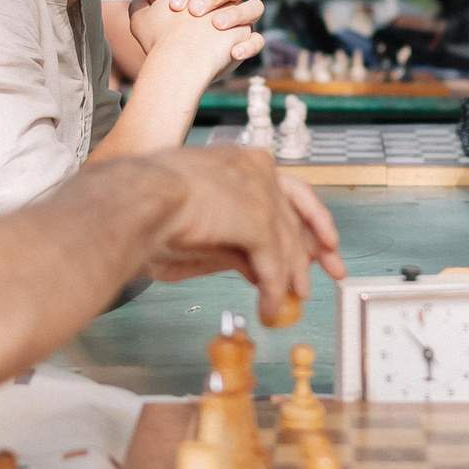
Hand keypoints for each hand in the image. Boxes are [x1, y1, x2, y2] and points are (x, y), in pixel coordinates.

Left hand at [131, 0, 264, 71]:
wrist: (172, 71)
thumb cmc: (161, 42)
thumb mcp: (144, 21)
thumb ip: (141, 3)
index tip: (173, 6)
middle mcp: (225, 3)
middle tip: (195, 12)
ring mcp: (239, 23)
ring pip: (255, 6)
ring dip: (236, 13)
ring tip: (217, 25)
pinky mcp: (245, 44)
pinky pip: (257, 40)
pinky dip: (249, 45)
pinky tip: (233, 54)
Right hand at [141, 148, 348, 323]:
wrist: (134, 200)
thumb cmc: (149, 207)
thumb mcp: (202, 223)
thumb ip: (235, 241)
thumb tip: (258, 271)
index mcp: (241, 162)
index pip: (287, 190)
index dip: (306, 219)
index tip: (320, 242)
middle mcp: (256, 170)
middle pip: (300, 211)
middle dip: (317, 245)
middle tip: (334, 270)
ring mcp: (259, 193)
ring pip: (288, 242)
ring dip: (292, 276)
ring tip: (294, 301)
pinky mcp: (257, 220)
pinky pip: (273, 263)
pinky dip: (274, 290)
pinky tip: (268, 307)